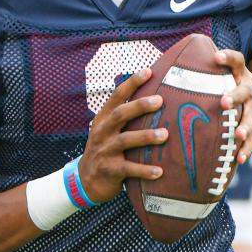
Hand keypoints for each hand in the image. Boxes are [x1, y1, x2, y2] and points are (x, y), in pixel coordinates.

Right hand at [76, 69, 169, 202]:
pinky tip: (159, 171)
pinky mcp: (110, 170)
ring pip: (125, 140)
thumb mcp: (108, 130)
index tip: (148, 71)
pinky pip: (129, 169)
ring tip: (165, 134)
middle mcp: (103, 132)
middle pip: (120, 114)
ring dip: (145, 136)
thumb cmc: (106, 150)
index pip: (117, 96)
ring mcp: (105, 151)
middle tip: (160, 100)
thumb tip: (157, 96)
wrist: (87, 180)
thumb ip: (125, 116)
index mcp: (103, 119)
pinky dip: (144, 170)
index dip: (132, 83)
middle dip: (139, 106)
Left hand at [217, 49, 251, 164]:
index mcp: (242, 75)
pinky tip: (239, 159)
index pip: (237, 61)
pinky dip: (246, 149)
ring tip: (237, 134)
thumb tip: (172, 67)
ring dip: (244, 126)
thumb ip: (211, 75)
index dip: (228, 57)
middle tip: (223, 102)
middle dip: (235, 96)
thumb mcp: (232, 80)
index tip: (216, 56)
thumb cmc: (239, 92)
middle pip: (245, 90)